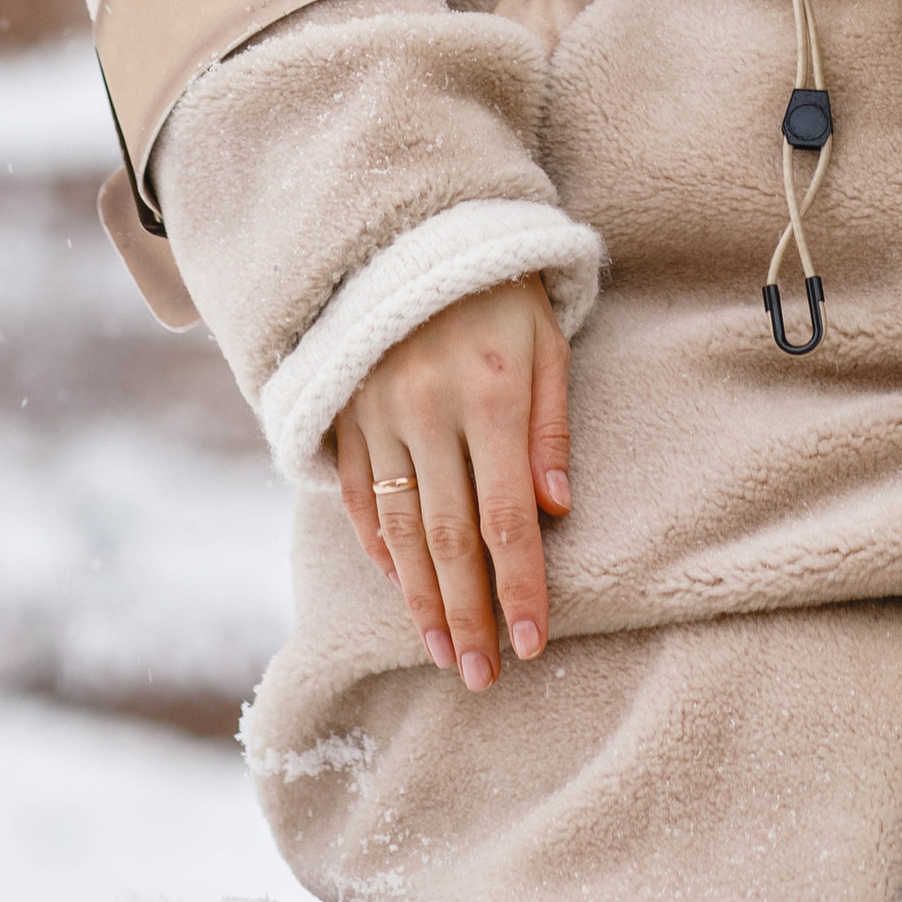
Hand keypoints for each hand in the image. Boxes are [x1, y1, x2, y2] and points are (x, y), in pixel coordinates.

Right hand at [332, 278, 571, 688]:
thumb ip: (552, 425)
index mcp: (490, 394)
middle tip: (479, 676)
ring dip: (418, 599)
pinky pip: (358, 492)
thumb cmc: (500, 287)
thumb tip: (557, 511)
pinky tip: (395, 584)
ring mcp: (377, 412)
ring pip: (397, 529)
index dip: (518, 588)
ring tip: (439, 650)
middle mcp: (427, 411)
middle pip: (448, 539)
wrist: (411, 225)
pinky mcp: (344, 409)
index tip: (529, 646)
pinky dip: (375, 544)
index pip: (506, 519)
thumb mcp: (546, 338)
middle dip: (466, 615)